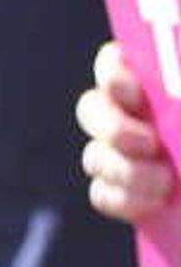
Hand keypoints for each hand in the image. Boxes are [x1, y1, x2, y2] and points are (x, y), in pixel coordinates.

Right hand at [81, 40, 173, 223]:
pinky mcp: (130, 195)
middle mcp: (143, 116)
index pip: (118, 63)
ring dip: (123, 169)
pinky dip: (123, 199)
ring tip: (163, 184)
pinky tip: (153, 203)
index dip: (112, 71)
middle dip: (111, 125)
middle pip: (94, 108)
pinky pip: (103, 194)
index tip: (131, 89)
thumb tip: (175, 110)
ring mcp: (132, 156)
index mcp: (166, 87)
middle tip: (146, 143)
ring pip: (95, 155)